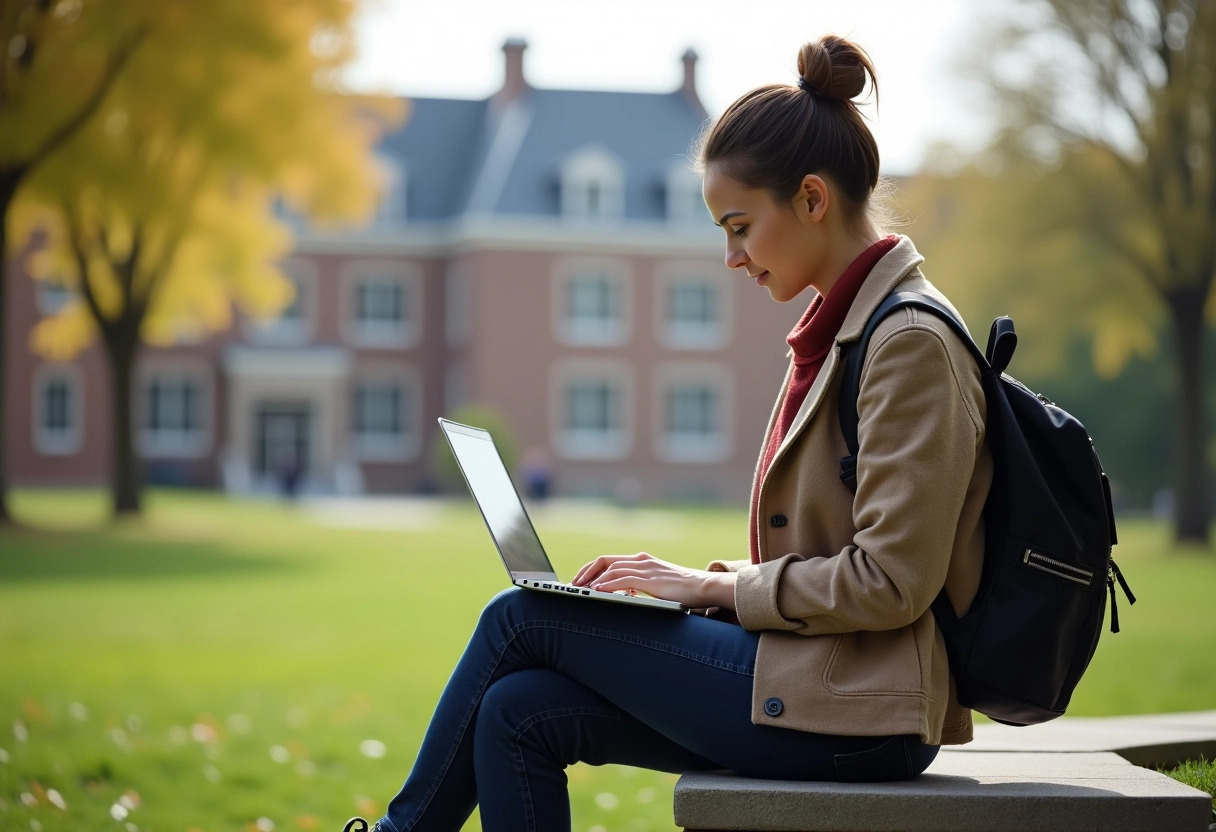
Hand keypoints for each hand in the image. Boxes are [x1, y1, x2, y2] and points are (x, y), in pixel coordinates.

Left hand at [572, 552, 736, 609]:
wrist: (704, 587)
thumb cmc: (684, 589)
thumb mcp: (658, 585)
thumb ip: (641, 585)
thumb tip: (624, 594)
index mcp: (642, 560)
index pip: (610, 561)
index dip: (592, 569)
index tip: (580, 580)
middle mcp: (641, 560)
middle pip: (605, 561)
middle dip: (586, 572)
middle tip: (574, 584)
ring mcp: (646, 568)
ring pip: (611, 569)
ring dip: (592, 579)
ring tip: (580, 589)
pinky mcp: (651, 579)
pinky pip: (623, 580)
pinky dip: (608, 584)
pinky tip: (598, 591)